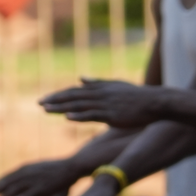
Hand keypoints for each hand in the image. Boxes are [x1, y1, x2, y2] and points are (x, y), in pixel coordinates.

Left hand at [0, 160, 74, 195]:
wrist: (73, 165)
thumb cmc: (60, 171)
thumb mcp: (42, 172)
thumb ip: (32, 180)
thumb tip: (24, 188)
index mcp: (23, 169)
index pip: (4, 180)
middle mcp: (24, 174)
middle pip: (3, 188)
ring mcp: (32, 181)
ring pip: (11, 195)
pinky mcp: (41, 188)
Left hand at [40, 79, 163, 127]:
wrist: (156, 102)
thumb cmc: (138, 96)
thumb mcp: (116, 85)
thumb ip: (98, 82)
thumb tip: (81, 78)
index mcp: (101, 88)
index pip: (75, 91)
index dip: (60, 95)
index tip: (46, 99)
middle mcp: (101, 94)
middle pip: (74, 97)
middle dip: (55, 100)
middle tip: (39, 104)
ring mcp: (106, 104)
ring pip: (80, 105)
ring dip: (62, 108)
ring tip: (46, 110)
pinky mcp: (113, 115)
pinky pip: (93, 115)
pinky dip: (79, 115)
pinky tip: (67, 118)